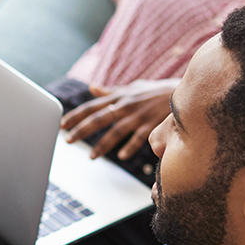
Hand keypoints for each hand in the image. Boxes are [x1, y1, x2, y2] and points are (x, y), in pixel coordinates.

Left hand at [61, 78, 179, 159]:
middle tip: (69, 140)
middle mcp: (126, 106)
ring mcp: (138, 116)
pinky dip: (130, 147)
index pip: (92, 106)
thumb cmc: (153, 92)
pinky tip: (122, 156)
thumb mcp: (131, 88)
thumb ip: (110, 91)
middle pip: (100, 118)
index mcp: (118, 97)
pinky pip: (139, 138)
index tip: (63, 124)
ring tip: (91, 156)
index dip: (76, 115)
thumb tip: (91, 88)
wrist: (182, 91)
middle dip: (82, 130)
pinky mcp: (152, 125)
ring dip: (103, 145)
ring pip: (116, 131)